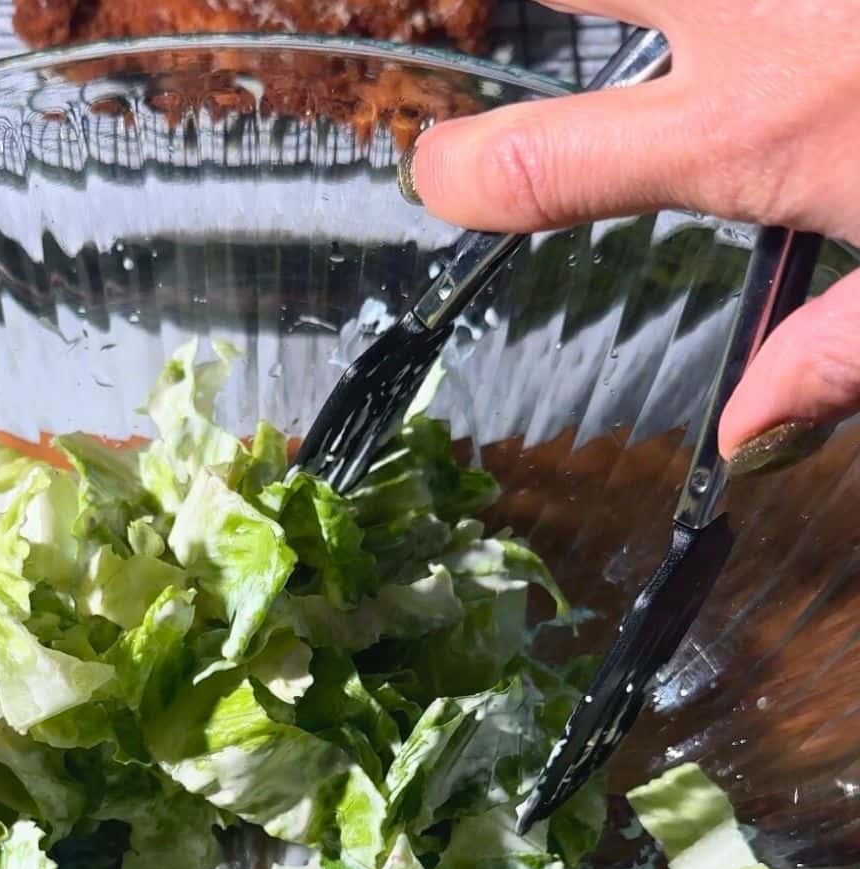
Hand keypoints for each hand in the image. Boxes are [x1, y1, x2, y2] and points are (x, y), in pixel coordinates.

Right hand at [403, 0, 859, 466]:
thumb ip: (835, 356)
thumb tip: (747, 436)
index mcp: (758, 130)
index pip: (552, 159)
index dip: (470, 175)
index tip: (438, 180)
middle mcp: (752, 18)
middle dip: (488, 4)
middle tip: (450, 22)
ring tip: (564, 19)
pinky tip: (678, 15)